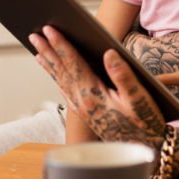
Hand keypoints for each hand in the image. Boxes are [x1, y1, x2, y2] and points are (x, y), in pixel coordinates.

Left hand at [31, 26, 163, 148]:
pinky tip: (54, 73)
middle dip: (48, 51)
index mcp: (93, 95)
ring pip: (60, 80)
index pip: (73, 63)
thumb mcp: (139, 98)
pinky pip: (65, 90)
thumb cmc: (144, 122)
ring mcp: (82, 108)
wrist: (141, 148)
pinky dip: (57, 78)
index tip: (50, 29)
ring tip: (37, 50)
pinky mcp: (85, 112)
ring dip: (49, 63)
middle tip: (34, 34)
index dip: (61, 45)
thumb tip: (109, 53)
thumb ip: (123, 75)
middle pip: (61, 70)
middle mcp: (82, 101)